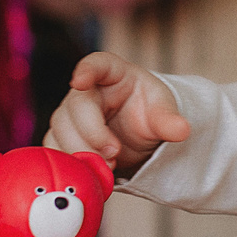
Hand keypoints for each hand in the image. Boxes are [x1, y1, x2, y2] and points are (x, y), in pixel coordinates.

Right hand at [43, 51, 191, 174]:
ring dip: (81, 152)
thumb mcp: (162, 112)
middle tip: (114, 154)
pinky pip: (54, 150)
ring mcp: (70, 115)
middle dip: (92, 133)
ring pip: (61, 131)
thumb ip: (168, 121)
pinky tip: (89, 172)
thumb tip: (181, 130)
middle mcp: (85, 91)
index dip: (86, 71)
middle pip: (75, 107)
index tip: (80, 81)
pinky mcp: (62, 138)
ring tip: (108, 166)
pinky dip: (69, 164)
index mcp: (112, 73)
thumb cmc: (147, 112)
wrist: (138, 135)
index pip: (96, 64)